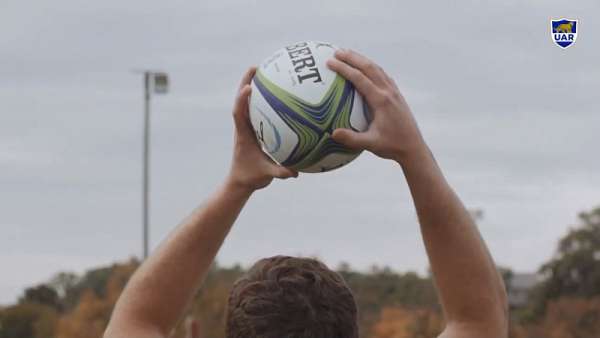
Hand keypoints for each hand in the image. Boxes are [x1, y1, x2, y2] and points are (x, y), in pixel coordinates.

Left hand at [227, 67, 297, 192]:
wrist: (240, 181)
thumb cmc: (250, 177)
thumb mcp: (266, 176)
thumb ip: (280, 172)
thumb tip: (295, 172)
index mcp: (243, 135)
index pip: (239, 114)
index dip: (242, 100)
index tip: (249, 87)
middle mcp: (242, 127)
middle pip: (241, 100)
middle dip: (246, 82)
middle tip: (256, 66)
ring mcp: (247, 126)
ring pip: (248, 102)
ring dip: (253, 85)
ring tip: (265, 70)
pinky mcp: (252, 129)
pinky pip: (258, 109)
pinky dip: (264, 99)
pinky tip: (279, 92)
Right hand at [327, 49, 428, 164]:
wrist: (414, 148)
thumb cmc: (392, 147)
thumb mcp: (371, 144)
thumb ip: (351, 139)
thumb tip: (332, 133)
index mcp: (381, 101)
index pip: (360, 78)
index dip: (344, 68)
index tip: (331, 62)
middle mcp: (389, 92)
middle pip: (369, 67)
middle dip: (352, 57)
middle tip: (336, 51)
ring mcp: (394, 92)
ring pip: (377, 69)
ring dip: (362, 60)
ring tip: (348, 54)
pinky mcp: (397, 96)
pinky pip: (383, 76)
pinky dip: (372, 68)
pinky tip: (365, 70)